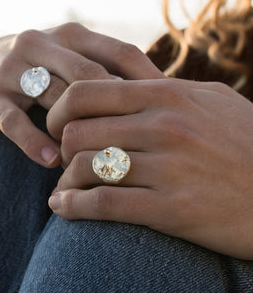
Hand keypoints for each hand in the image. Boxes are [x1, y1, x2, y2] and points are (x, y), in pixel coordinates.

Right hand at [0, 23, 161, 167]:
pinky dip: (35, 142)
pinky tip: (52, 162)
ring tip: (98, 162)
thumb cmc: (42, 71)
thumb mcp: (72, 60)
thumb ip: (108, 72)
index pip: (121, 53)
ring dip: (77, 132)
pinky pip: (15, 120)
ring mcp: (13, 68)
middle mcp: (44, 43)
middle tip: (139, 145)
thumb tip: (163, 98)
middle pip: (90, 76)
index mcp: (72, 35)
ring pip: (54, 98)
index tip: (173, 115)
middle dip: (115, 112)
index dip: (150, 83)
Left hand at [47, 78, 252, 259]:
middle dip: (61, 148)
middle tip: (64, 160)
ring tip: (66, 187)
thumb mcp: (209, 100)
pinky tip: (63, 207)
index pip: (84, 92)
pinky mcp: (172, 209)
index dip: (58, 110)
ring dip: (66, 180)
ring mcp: (168, 168)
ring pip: (84, 167)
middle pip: (76, 132)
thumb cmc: (244, 142)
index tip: (57, 126)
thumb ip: (166, 88)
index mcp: (165, 95)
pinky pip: (104, 204)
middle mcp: (163, 125)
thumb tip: (128, 83)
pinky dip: (74, 207)